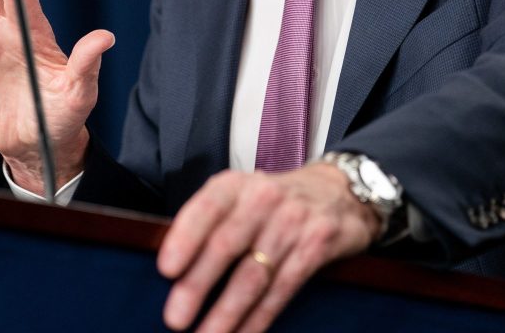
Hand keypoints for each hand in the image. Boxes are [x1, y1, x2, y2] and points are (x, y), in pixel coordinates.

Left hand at [157, 164, 381, 332]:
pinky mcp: (317, 245)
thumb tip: (171, 271)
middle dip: (198, 285)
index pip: (207, 207)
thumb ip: (210, 222)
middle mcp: (264, 198)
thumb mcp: (241, 195)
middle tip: (175, 318)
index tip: (166, 269)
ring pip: (254, 275)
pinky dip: (259, 317)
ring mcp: (293, 222)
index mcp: (236, 185)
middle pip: (227, 245)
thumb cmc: (273, 201)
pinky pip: (282, 289)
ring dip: (226, 312)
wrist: (338, 191)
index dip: (185, 238)